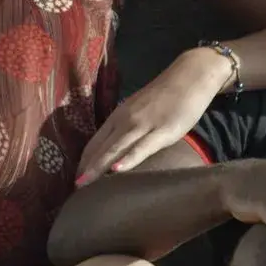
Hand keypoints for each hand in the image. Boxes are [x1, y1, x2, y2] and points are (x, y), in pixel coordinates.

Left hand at [76, 47, 227, 183]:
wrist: (191, 75)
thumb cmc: (167, 95)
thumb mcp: (139, 110)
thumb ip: (127, 127)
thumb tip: (117, 149)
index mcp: (118, 115)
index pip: (94, 143)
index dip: (83, 162)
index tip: (76, 180)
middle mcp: (125, 120)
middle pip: (100, 148)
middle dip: (85, 169)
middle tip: (74, 190)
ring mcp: (144, 124)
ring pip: (115, 149)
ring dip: (97, 168)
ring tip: (83, 186)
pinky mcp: (163, 130)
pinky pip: (142, 147)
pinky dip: (128, 160)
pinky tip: (116, 171)